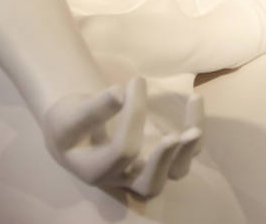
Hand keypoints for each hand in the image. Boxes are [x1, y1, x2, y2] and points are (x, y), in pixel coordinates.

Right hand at [41, 77, 203, 198]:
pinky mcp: (164, 153)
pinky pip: (187, 149)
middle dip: (163, 162)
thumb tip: (120, 93)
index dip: (133, 115)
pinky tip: (194, 99)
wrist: (79, 127)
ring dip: (187, 152)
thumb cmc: (70, 121)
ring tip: (195, 129)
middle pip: (150, 185)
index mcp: (97, 171)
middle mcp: (125, 177)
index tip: (136, 80)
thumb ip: (93, 107)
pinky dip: (195, 126)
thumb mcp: (71, 113)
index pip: (122, 151)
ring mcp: (148, 167)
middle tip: (173, 137)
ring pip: (175, 172)